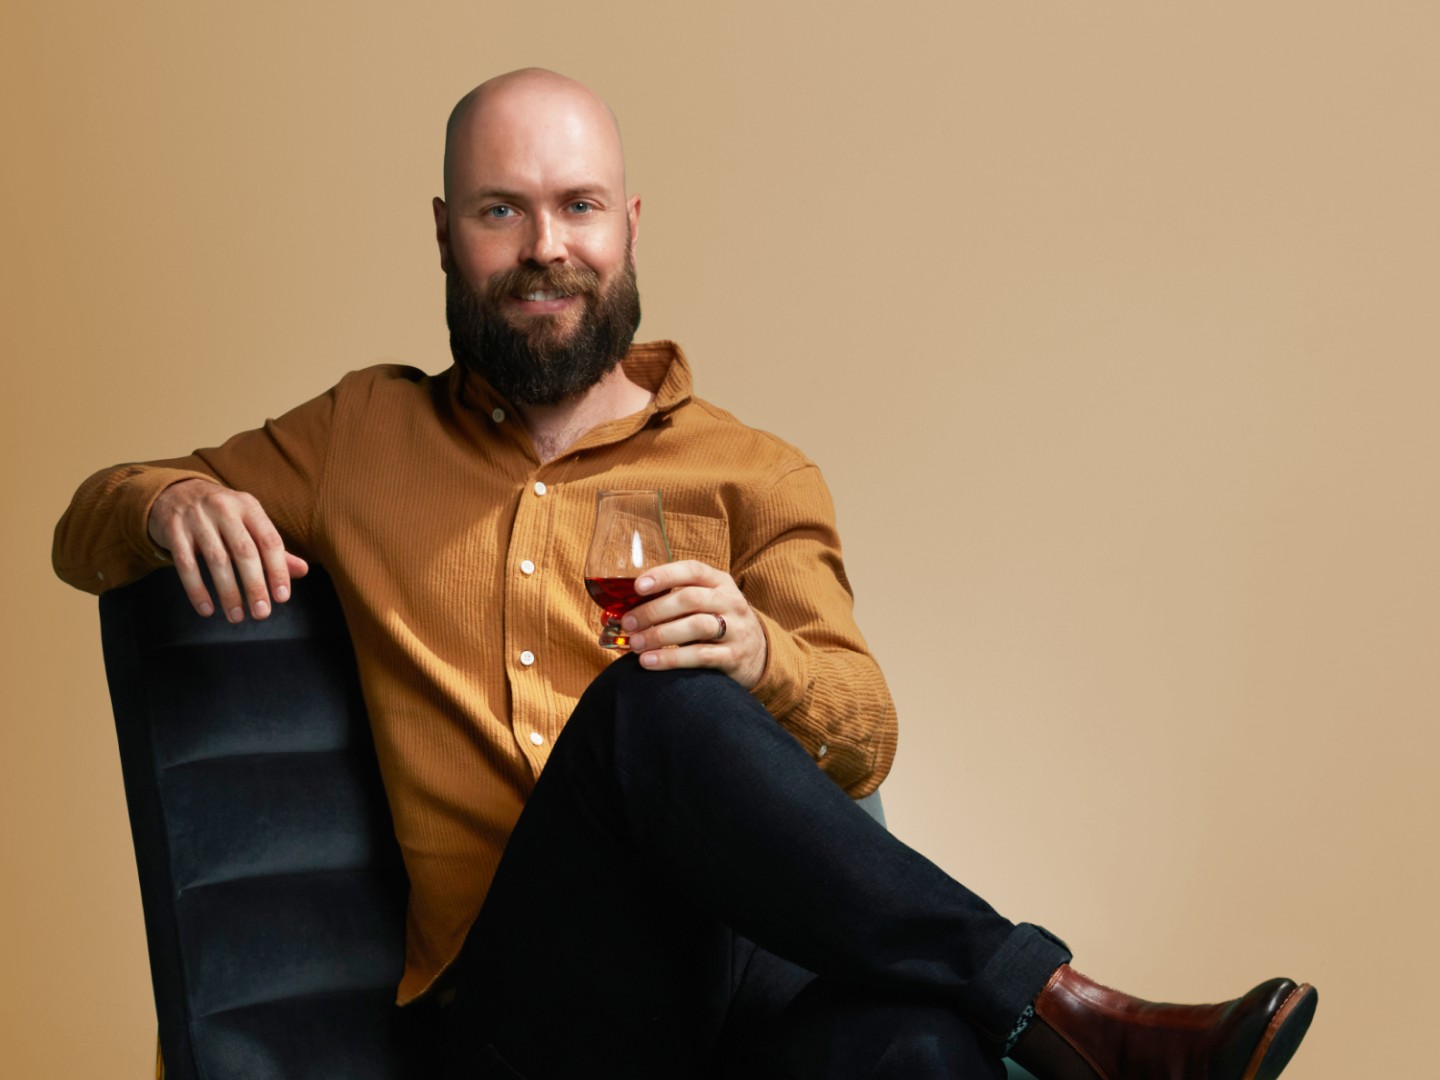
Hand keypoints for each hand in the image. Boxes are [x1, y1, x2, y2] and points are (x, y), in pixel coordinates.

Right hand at [148, 478, 308, 621]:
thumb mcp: (249, 523)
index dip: (278, 570)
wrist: (174, 492)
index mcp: (249, 506)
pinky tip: (207, 609)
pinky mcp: (173, 530)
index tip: (282, 597)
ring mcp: (196, 518)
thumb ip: (273, 549)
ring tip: (236, 616)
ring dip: (228, 592)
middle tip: (262, 613)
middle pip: (244, 551)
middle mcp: (224, 509)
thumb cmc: (221, 516)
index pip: (269, 541)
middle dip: (255, 585)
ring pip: (216, 560)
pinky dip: (196, 590)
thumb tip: (303, 570)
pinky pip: (185, 564)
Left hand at [620, 560, 766, 688]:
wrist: (759, 654)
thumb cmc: (719, 624)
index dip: (664, 575)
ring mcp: (736, 629)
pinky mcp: (734, 657)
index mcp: (720, 582)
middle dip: (654, 610)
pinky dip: (671, 658)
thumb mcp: (708, 603)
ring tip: (635, 644)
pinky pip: (701, 655)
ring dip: (660, 634)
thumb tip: (627, 608)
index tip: (638, 586)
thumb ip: (678, 600)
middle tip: (628, 622)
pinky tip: (650, 661)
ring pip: (696, 626)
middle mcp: (731, 602)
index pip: (693, 570)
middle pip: (690, 599)